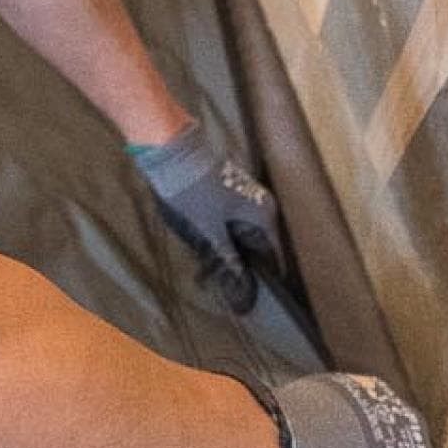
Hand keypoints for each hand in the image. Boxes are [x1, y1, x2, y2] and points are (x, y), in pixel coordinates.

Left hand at [131, 123, 285, 312]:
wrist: (172, 149)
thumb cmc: (192, 190)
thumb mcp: (209, 232)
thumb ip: (228, 260)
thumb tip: (243, 290)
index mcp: (264, 215)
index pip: (276, 256)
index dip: (267, 278)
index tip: (258, 299)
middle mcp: (262, 205)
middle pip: (260, 246)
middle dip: (245, 267)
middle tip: (231, 290)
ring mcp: (246, 197)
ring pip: (245, 235)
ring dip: (232, 253)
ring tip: (215, 271)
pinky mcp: (230, 193)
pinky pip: (234, 223)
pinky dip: (224, 237)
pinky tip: (209, 249)